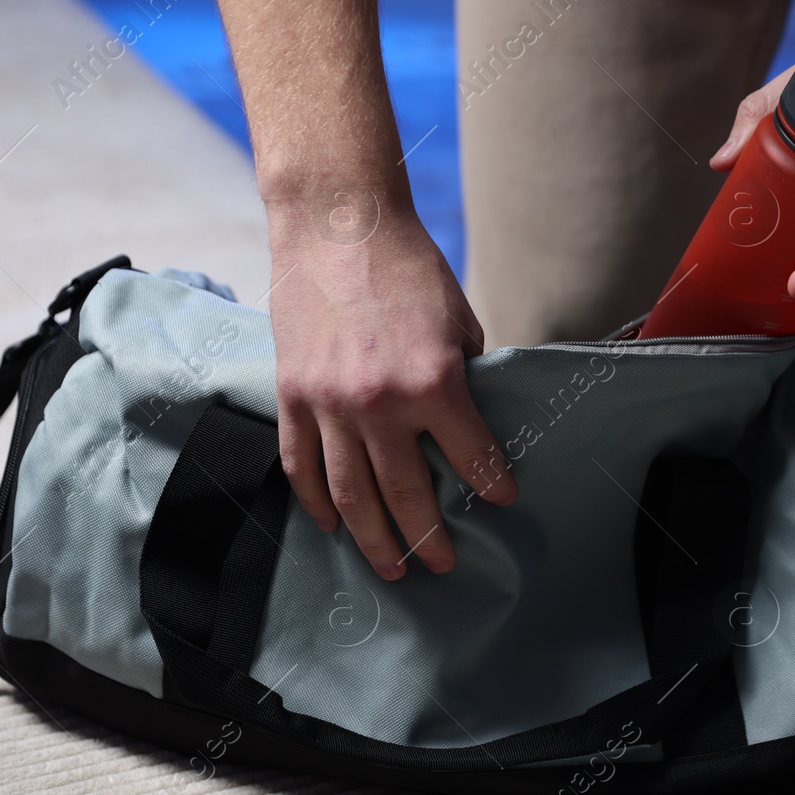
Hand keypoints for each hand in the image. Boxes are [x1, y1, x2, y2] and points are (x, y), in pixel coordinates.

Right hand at [268, 189, 517, 580]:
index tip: (502, 502)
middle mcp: (378, 403)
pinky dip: (316, 503)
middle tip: (444, 565)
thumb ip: (466, 378)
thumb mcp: (460, 322)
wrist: (336, 224)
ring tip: (394, 569)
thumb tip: (474, 425)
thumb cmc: (407, 267)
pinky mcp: (293, 396)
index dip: (491, 485)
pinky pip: (302, 465)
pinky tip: (334, 527)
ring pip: (350, 496)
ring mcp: (328, 404)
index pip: (470, 456)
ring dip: (374, 541)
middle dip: (429, 538)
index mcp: (432, 381)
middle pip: (405, 495)